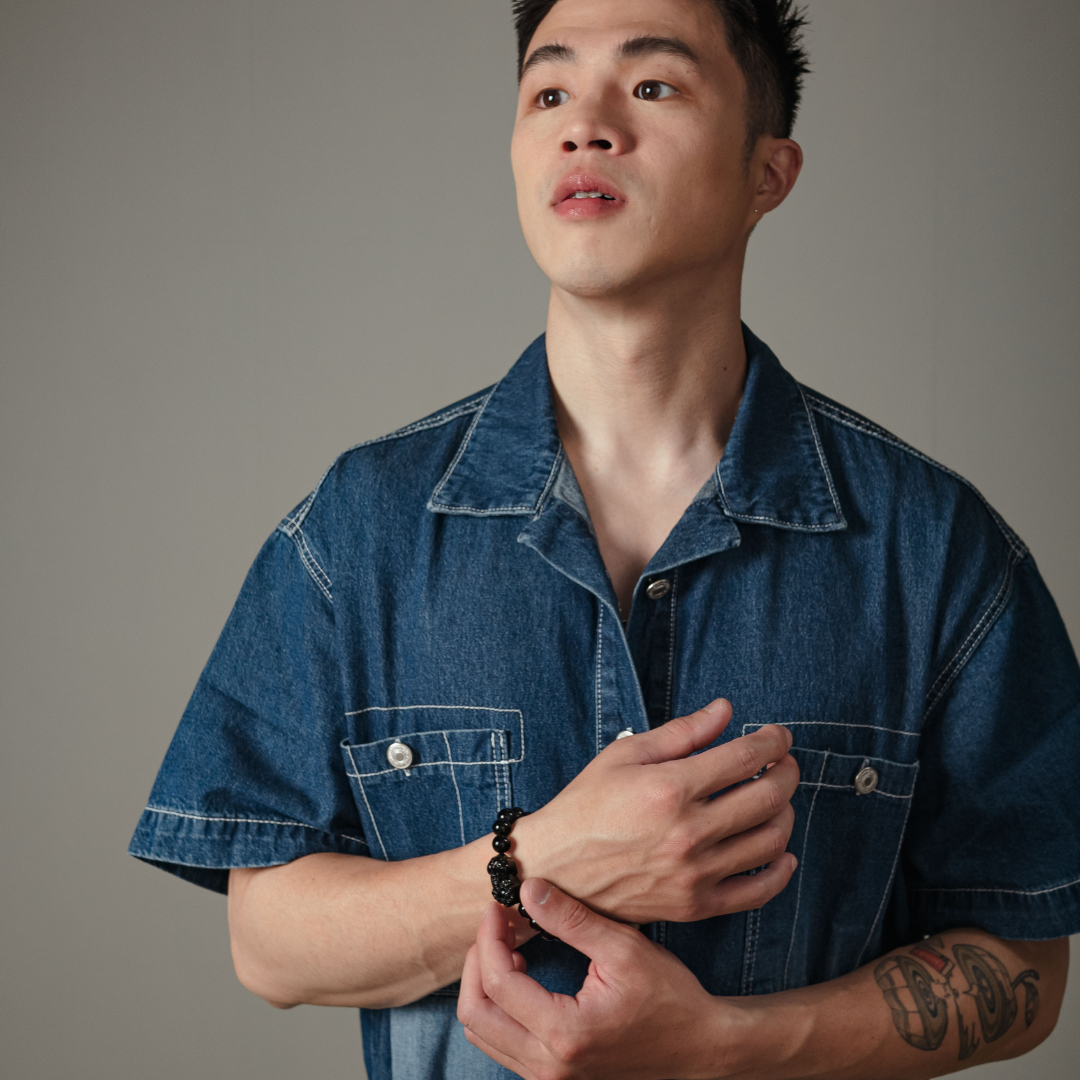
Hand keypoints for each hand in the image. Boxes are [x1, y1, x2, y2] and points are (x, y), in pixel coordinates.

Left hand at [458, 879, 745, 1079]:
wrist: (702, 1048)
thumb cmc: (671, 999)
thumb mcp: (623, 949)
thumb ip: (571, 919)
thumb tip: (529, 888)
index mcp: (564, 1034)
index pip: (497, 982)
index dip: (489, 938)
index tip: (498, 907)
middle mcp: (549, 1067)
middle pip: (475, 1015)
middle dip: (477, 962)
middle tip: (496, 926)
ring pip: (484, 1034)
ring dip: (486, 986)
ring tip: (510, 948)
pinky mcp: (555, 1079)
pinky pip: (504, 1045)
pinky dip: (501, 1008)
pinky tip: (524, 975)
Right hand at [512, 699, 797, 923]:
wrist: (555, 869)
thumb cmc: (587, 805)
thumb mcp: (625, 755)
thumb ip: (681, 732)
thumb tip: (725, 710)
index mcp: (670, 788)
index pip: (745, 758)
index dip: (772, 742)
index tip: (777, 736)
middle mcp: (689, 833)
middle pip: (768, 797)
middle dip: (787, 772)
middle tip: (784, 762)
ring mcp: (694, 874)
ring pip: (771, 841)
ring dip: (786, 813)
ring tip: (776, 799)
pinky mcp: (695, 906)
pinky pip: (757, 891)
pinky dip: (780, 870)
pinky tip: (781, 851)